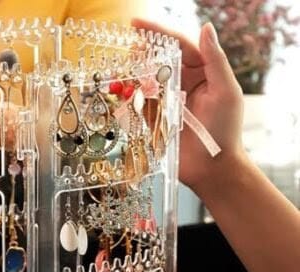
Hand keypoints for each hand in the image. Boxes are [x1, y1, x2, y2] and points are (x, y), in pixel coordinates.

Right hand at [131, 20, 245, 194]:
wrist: (212, 168)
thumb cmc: (225, 130)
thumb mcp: (225, 92)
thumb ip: (215, 61)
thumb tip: (206, 28)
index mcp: (202, 72)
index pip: (179, 45)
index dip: (158, 33)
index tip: (136, 24)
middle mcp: (183, 83)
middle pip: (159, 60)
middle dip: (143, 52)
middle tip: (128, 48)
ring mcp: (168, 102)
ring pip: (147, 80)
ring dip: (134, 73)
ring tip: (123, 69)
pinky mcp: (155, 120)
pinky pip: (140, 104)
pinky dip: (131, 98)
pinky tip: (123, 92)